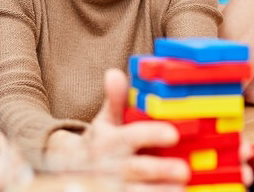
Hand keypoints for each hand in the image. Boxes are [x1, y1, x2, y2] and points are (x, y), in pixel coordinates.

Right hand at [67, 69, 192, 189]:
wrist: (69, 169)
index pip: (131, 137)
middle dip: (159, 170)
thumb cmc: (98, 143)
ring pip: (134, 191)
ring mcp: (112, 186)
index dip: (151, 135)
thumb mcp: (104, 122)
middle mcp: (111, 166)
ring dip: (157, 191)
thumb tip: (115, 73)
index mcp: (110, 142)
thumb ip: (114, 101)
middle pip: (136, 168)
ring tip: (181, 190)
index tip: (172, 134)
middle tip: (184, 170)